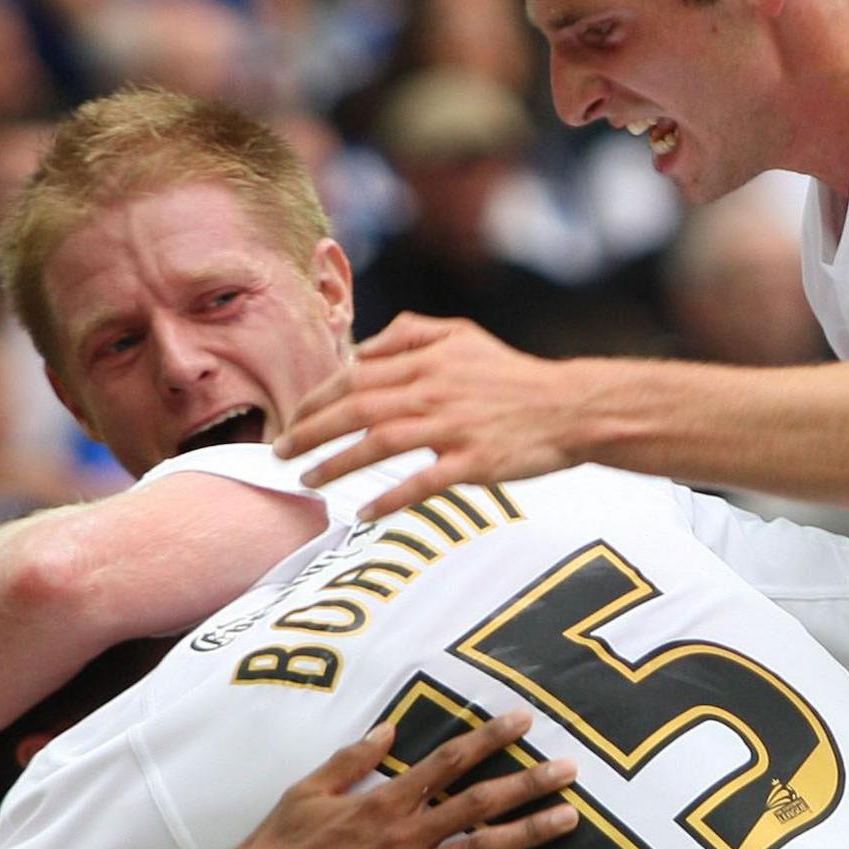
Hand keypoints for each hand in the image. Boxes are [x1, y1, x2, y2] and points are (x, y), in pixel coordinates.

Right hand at [217, 711, 582, 848]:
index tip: (524, 720)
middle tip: (570, 770)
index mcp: (384, 801)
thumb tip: (391, 728)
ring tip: (568, 819)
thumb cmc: (278, 845)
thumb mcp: (309, 788)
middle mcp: (405, 835)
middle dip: (528, 782)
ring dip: (529, 834)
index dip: (490, 738)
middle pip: (479, 802)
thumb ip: (353, 758)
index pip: (449, 761)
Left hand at [276, 316, 592, 518]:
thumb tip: (361, 350)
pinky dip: (390, 499)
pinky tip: (364, 514)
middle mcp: (433, 390)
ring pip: (379, 444)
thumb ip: (410, 334)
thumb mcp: (462, 335)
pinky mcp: (474, 462)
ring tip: (306, 481)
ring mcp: (453, 427)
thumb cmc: (512, 375)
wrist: (570, 407)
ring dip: (336, 464)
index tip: (292, 419)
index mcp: (426, 359)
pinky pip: (423, 483)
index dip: (317, 398)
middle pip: (356, 408)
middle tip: (279, 453)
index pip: (355, 376)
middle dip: (309, 431)